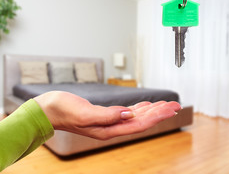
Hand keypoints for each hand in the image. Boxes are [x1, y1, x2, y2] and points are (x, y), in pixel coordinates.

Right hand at [34, 91, 180, 139]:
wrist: (50, 109)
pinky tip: (144, 106)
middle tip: (174, 105)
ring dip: (151, 110)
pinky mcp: (105, 114)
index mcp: (108, 128)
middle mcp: (111, 126)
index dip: (156, 116)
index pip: (139, 123)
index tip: (170, 109)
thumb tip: (128, 114)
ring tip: (164, 105)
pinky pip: (127, 112)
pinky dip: (138, 108)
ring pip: (136, 116)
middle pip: (141, 120)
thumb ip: (107, 115)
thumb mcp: (84, 112)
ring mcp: (108, 121)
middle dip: (159, 112)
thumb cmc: (63, 110)